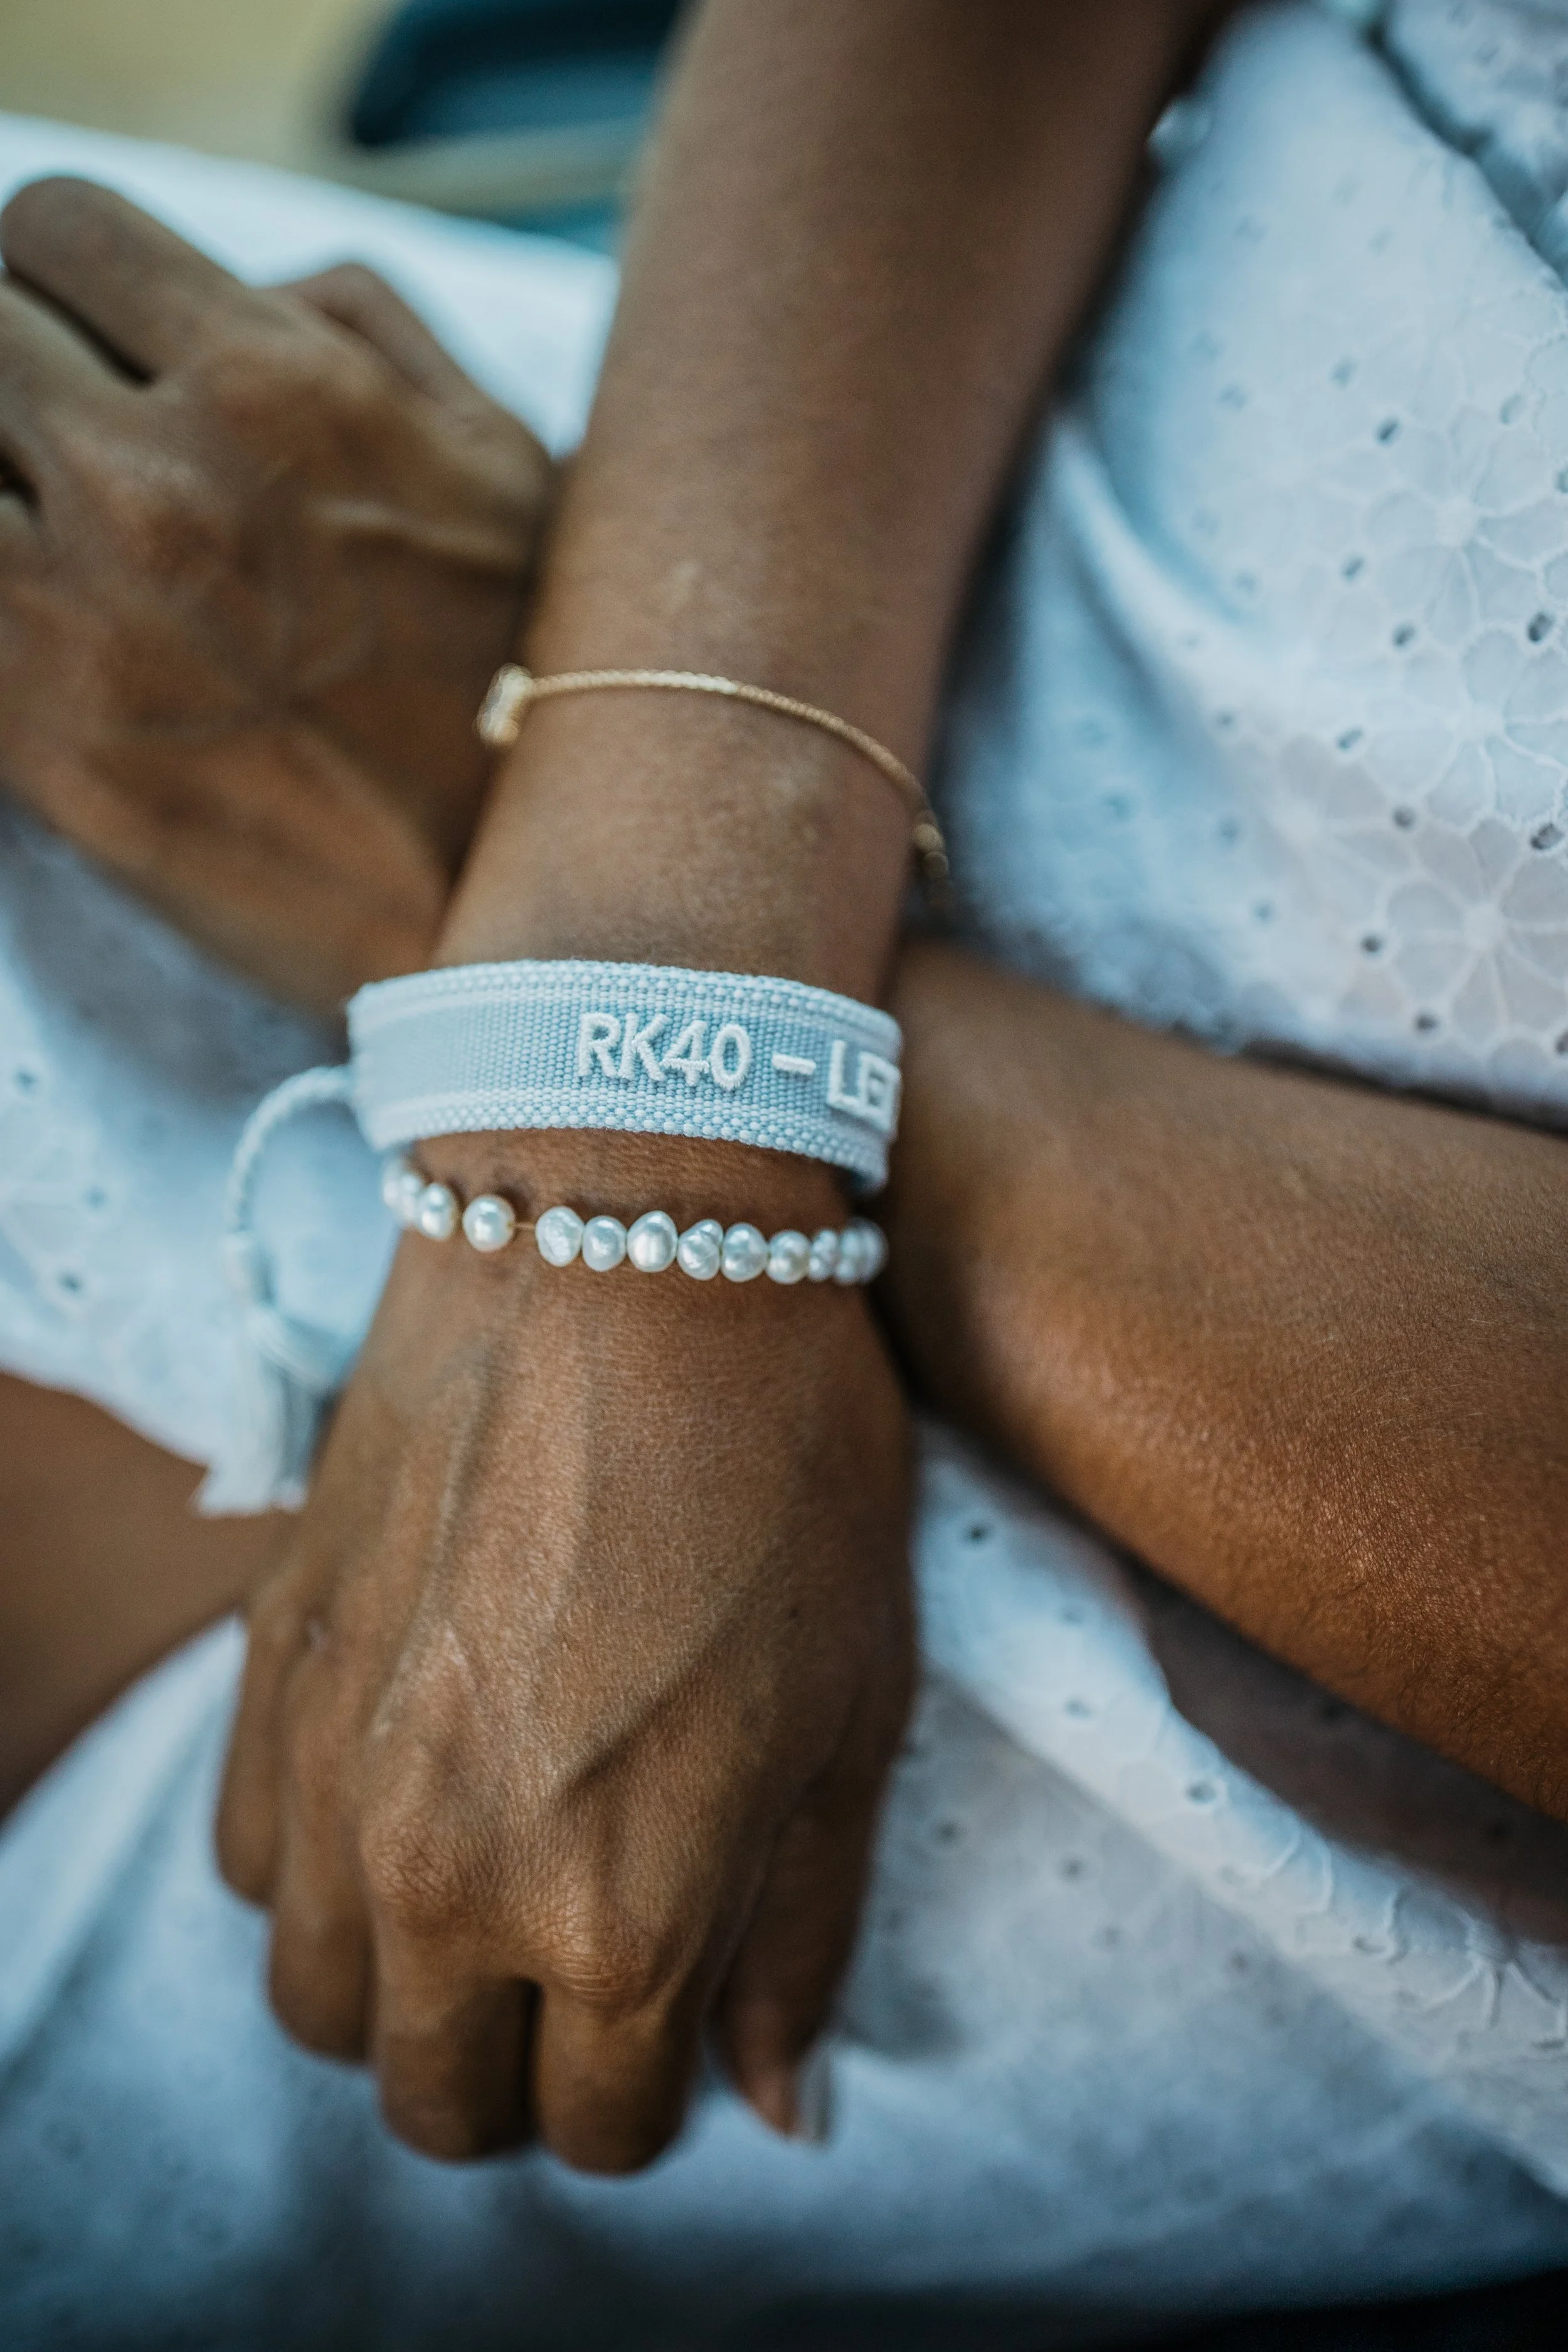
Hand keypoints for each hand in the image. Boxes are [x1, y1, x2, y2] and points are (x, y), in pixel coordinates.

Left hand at [0, 178, 553, 1011]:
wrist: (536, 919)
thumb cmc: (532, 683)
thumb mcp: (499, 455)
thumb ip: (357, 323)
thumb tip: (241, 287)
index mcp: (275, 383)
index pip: (53, 225)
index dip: (59, 276)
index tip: (83, 336)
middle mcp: (155, 480)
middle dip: (19, 379)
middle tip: (71, 452)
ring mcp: (79, 619)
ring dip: (3, 498)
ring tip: (63, 547)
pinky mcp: (40, 748)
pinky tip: (57, 636)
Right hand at [216, 1134, 913, 2169]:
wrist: (624, 1237)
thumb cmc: (783, 1457)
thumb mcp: (857, 1707)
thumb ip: (803, 1931)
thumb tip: (775, 2103)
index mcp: (620, 1910)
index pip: (604, 2121)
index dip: (655, 2088)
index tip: (680, 2013)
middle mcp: (447, 1877)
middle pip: (438, 2097)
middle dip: (519, 2074)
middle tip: (583, 1978)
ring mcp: (336, 1774)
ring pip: (321, 2003)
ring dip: (403, 1990)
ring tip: (487, 1896)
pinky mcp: (276, 1667)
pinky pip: (250, 1862)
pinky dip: (319, 1872)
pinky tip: (402, 1795)